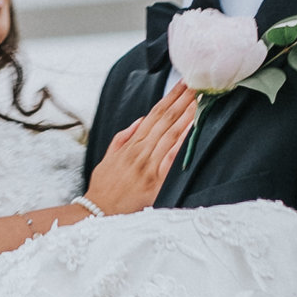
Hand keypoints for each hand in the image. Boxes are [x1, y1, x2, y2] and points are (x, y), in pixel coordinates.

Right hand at [85, 83, 201, 217]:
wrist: (98, 211)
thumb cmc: (104, 186)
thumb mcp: (108, 158)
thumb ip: (123, 138)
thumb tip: (140, 121)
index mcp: (131, 145)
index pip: (154, 115)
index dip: (169, 98)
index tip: (182, 84)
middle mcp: (141, 151)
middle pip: (165, 120)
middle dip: (182, 101)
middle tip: (197, 84)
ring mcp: (148, 166)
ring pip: (170, 134)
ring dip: (186, 115)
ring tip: (199, 100)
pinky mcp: (155, 182)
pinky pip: (171, 158)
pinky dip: (182, 142)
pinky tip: (193, 130)